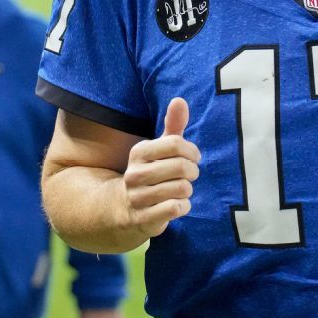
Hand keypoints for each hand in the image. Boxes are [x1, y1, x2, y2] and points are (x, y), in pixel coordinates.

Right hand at [122, 97, 199, 238]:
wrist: (124, 207)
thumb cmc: (151, 172)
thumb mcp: (160, 149)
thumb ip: (172, 125)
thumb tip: (180, 100)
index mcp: (139, 152)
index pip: (177, 144)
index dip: (192, 151)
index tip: (193, 157)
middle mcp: (135, 173)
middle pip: (182, 167)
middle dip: (192, 172)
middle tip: (188, 175)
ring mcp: (138, 197)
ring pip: (181, 188)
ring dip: (187, 190)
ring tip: (180, 190)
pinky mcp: (144, 218)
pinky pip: (176, 208)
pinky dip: (183, 206)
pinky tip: (176, 205)